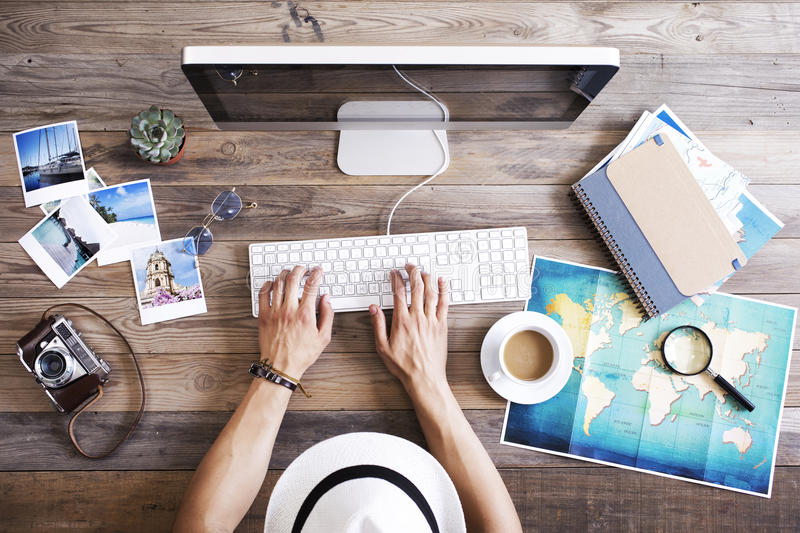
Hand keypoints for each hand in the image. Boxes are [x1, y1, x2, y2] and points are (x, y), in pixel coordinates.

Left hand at [258, 265, 333, 377]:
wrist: (280, 367)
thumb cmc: (301, 355)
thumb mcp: (323, 337)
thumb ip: (327, 315)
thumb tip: (327, 299)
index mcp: (305, 314)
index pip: (312, 285)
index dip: (316, 274)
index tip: (318, 271)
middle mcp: (289, 310)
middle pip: (293, 279)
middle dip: (300, 269)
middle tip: (303, 268)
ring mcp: (274, 312)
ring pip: (278, 284)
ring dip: (285, 274)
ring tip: (289, 272)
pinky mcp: (263, 316)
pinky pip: (263, 294)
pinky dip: (268, 285)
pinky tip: (272, 283)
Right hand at [369, 264, 449, 395]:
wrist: (424, 378)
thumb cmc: (404, 366)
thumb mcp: (383, 347)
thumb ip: (378, 325)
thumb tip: (374, 309)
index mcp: (402, 321)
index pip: (398, 293)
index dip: (396, 280)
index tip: (394, 274)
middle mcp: (418, 318)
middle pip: (416, 287)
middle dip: (412, 272)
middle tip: (409, 266)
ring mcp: (432, 321)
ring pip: (431, 292)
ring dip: (427, 277)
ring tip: (423, 270)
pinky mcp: (442, 326)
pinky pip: (445, 303)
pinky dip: (444, 290)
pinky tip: (442, 282)